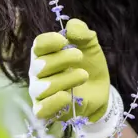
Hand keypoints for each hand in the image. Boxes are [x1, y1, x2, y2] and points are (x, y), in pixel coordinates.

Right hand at [28, 18, 123, 137]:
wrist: (100, 91)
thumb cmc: (90, 65)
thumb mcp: (91, 46)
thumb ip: (83, 32)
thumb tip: (72, 26)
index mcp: (45, 53)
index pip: (38, 45)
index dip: (49, 41)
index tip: (65, 40)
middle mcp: (37, 72)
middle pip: (40, 65)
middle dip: (62, 59)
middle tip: (79, 56)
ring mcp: (39, 92)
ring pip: (43, 87)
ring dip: (65, 79)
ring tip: (83, 75)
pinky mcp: (46, 110)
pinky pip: (41, 109)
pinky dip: (53, 102)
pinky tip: (67, 96)